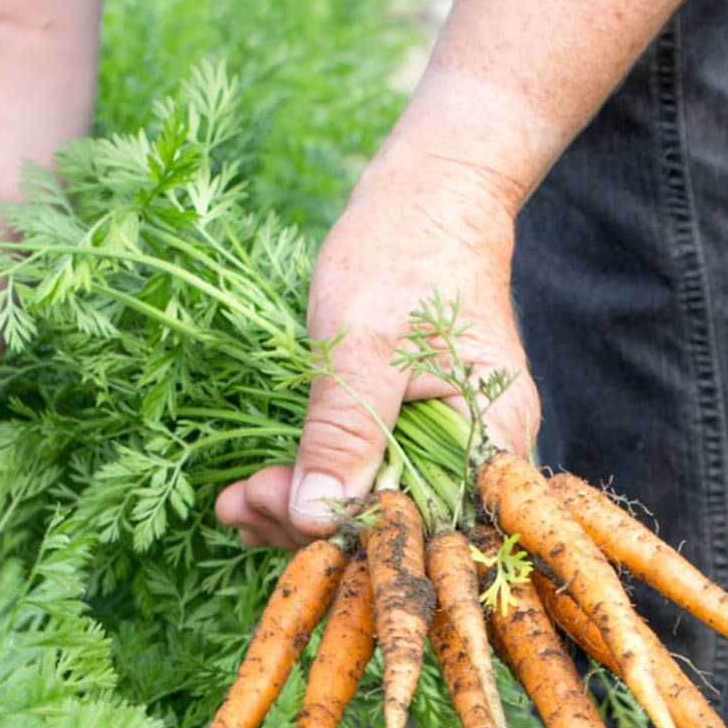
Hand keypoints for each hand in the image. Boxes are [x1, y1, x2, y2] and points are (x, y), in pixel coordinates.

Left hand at [215, 144, 539, 548]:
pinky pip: (370, 477)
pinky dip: (319, 484)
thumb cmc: (406, 253)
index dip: (343, 533)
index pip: (419, 523)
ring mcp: (452, 448)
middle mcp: (481, 458)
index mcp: (490, 440)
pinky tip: (264, 490)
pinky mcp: (418, 437)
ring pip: (377, 507)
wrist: (431, 195)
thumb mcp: (362, 346)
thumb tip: (312, 518)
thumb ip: (342, 433)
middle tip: (239, 508)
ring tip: (237, 504)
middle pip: (396, 525)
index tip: (270, 511)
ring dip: (305, 510)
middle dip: (313, 526)